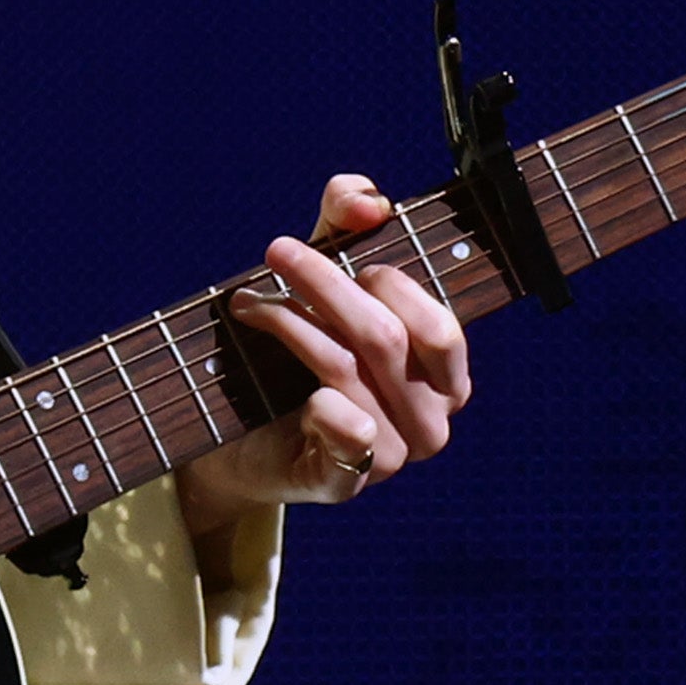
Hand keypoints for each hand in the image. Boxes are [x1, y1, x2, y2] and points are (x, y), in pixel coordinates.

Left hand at [171, 173, 471, 538]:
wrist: (239, 440)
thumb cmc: (297, 351)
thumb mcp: (323, 275)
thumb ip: (345, 223)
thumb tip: (366, 201)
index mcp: (446, 378)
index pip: (439, 327)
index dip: (388, 281)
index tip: (334, 251)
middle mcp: (431, 422)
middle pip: (385, 338)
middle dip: (324, 283)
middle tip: (276, 251)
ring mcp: (392, 457)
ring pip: (347, 370)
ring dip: (290, 324)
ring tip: (247, 304)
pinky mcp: (345, 483)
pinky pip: (347, 432)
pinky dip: (314, 398)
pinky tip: (280, 382)